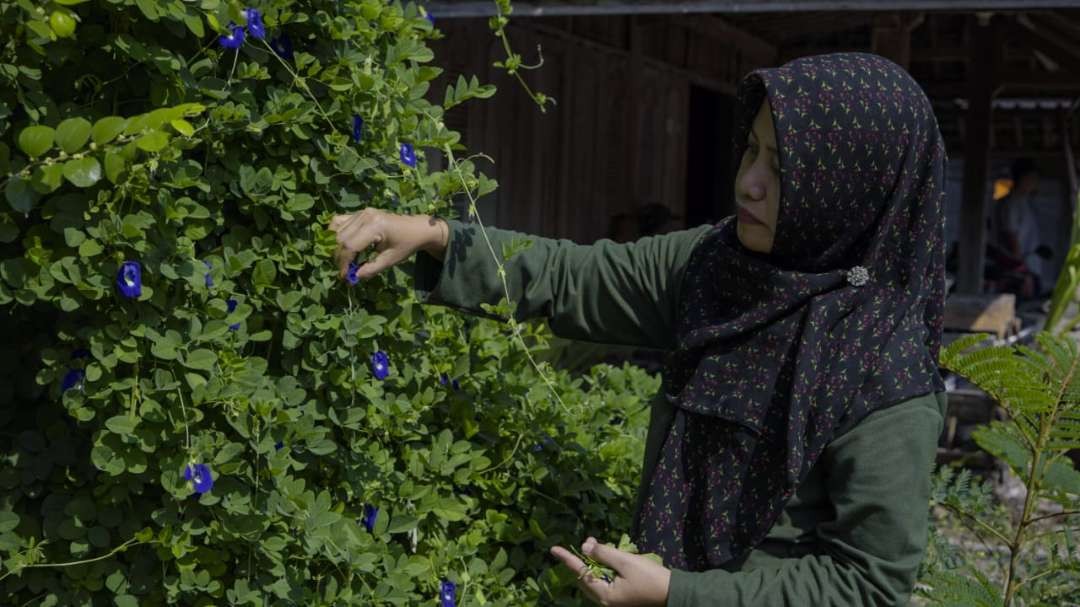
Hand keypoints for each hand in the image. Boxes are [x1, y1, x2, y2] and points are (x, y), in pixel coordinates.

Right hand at [328, 209, 447, 280]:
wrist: (416, 228)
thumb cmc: (406, 244)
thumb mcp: (390, 260)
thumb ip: (371, 269)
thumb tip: (353, 278)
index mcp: (375, 226)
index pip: (350, 246)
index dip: (344, 263)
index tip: (345, 276)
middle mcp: (365, 216)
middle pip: (341, 238)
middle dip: (339, 257)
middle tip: (345, 271)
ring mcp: (361, 212)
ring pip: (337, 230)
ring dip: (336, 247)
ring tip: (345, 261)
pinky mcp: (359, 212)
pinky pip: (339, 221)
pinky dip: (336, 234)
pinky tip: (342, 245)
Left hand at [550, 537, 670, 605]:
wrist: (674, 594)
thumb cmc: (651, 578)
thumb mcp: (626, 562)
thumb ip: (604, 553)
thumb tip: (585, 546)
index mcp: (605, 595)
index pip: (581, 572)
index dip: (567, 559)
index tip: (553, 549)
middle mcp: (606, 602)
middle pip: (586, 580)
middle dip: (580, 563)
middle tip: (579, 545)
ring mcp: (614, 602)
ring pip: (596, 581)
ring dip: (593, 566)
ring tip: (594, 549)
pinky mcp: (622, 599)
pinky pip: (605, 584)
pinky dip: (603, 571)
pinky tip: (607, 561)